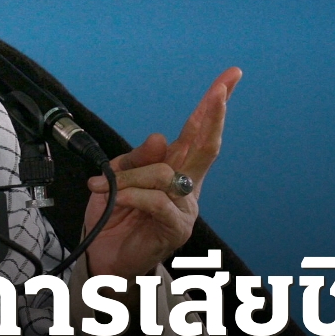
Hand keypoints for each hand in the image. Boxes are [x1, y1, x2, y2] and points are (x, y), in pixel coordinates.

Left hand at [80, 67, 242, 279]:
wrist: (104, 258)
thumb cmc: (113, 216)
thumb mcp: (115, 177)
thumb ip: (136, 159)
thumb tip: (161, 137)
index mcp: (175, 167)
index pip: (197, 131)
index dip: (213, 104)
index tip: (230, 77)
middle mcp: (186, 185)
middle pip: (205, 145)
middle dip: (213, 115)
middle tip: (221, 92)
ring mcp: (185, 207)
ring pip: (164, 174)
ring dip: (129, 177)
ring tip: (104, 187)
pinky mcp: (176, 227)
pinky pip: (157, 200)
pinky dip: (132, 195)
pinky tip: (117, 198)